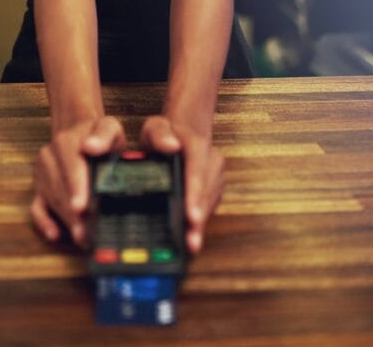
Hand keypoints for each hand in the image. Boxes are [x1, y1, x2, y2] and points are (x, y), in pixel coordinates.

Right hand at [30, 116, 125, 246]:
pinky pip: (36, 208)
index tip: (81, 207)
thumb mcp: (108, 127)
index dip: (76, 188)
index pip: (71, 167)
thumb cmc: (97, 133)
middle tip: (87, 235)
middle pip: (61, 189)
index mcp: (66, 142)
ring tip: (83, 239)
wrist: (78, 130)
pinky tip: (56, 234)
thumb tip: (90, 146)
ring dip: (67, 221)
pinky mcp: (39, 187)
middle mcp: (48, 157)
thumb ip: (103, 135)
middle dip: (74, 214)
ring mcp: (42, 173)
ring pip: (52, 201)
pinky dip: (44, 222)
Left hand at [140, 115, 223, 253]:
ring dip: (201, 224)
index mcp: (197, 144)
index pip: (196, 171)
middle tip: (191, 243)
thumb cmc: (167, 131)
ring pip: (210, 202)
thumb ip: (159, 134)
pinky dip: (201, 220)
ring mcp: (216, 174)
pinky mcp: (215, 186)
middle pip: (205, 193)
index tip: (192, 217)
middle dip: (198, 219)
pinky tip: (191, 235)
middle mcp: (212, 160)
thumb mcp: (156, 126)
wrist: (184, 130)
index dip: (195, 195)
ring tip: (190, 246)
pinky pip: (209, 206)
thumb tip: (171, 146)